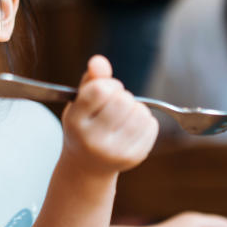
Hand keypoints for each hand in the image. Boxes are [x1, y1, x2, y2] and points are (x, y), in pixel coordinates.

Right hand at [61, 55, 157, 173]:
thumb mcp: (80, 102)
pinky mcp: (133, 159)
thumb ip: (91, 78)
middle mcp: (92, 140)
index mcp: (75, 121)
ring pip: (140, 113)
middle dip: (123, 97)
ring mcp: (113, 152)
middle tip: (116, 105)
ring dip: (136, 108)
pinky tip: (133, 127)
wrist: (87, 165)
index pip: (100, 90)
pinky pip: (151, 126)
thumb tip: (99, 61)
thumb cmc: (85, 125)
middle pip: (123, 101)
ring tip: (124, 116)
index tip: (106, 91)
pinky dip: (146, 121)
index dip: (109, 85)